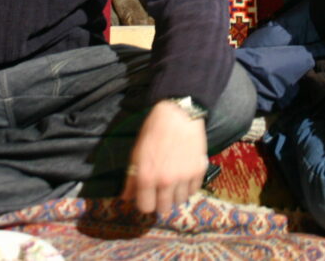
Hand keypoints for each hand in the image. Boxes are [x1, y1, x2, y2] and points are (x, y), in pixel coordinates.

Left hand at [120, 100, 207, 215]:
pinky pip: (193, 191)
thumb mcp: (136, 153)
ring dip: (175, 195)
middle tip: (160, 191)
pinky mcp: (198, 171)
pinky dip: (188, 187)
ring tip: (173, 182)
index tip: (147, 196)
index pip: (145, 207)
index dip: (145, 203)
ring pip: (180, 201)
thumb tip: (126, 197)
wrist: (179, 114)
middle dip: (160, 202)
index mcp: (147, 177)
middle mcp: (166, 181)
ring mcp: (184, 177)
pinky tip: (184, 175)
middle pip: (164, 209)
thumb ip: (131, 178)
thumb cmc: (154, 131)